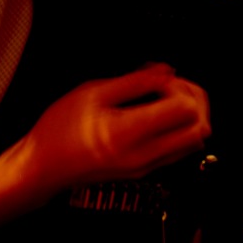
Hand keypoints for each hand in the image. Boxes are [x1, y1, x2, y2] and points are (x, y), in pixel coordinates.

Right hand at [23, 63, 209, 200]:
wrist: (44, 165)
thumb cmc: (59, 130)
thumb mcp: (92, 92)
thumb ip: (134, 81)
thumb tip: (166, 71)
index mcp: (128, 132)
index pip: (184, 110)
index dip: (178, 86)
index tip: (158, 78)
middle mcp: (143, 155)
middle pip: (198, 129)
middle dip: (193, 100)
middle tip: (169, 85)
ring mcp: (146, 167)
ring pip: (193, 142)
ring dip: (188, 116)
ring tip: (162, 97)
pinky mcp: (145, 171)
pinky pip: (178, 150)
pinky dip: (178, 129)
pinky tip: (156, 112)